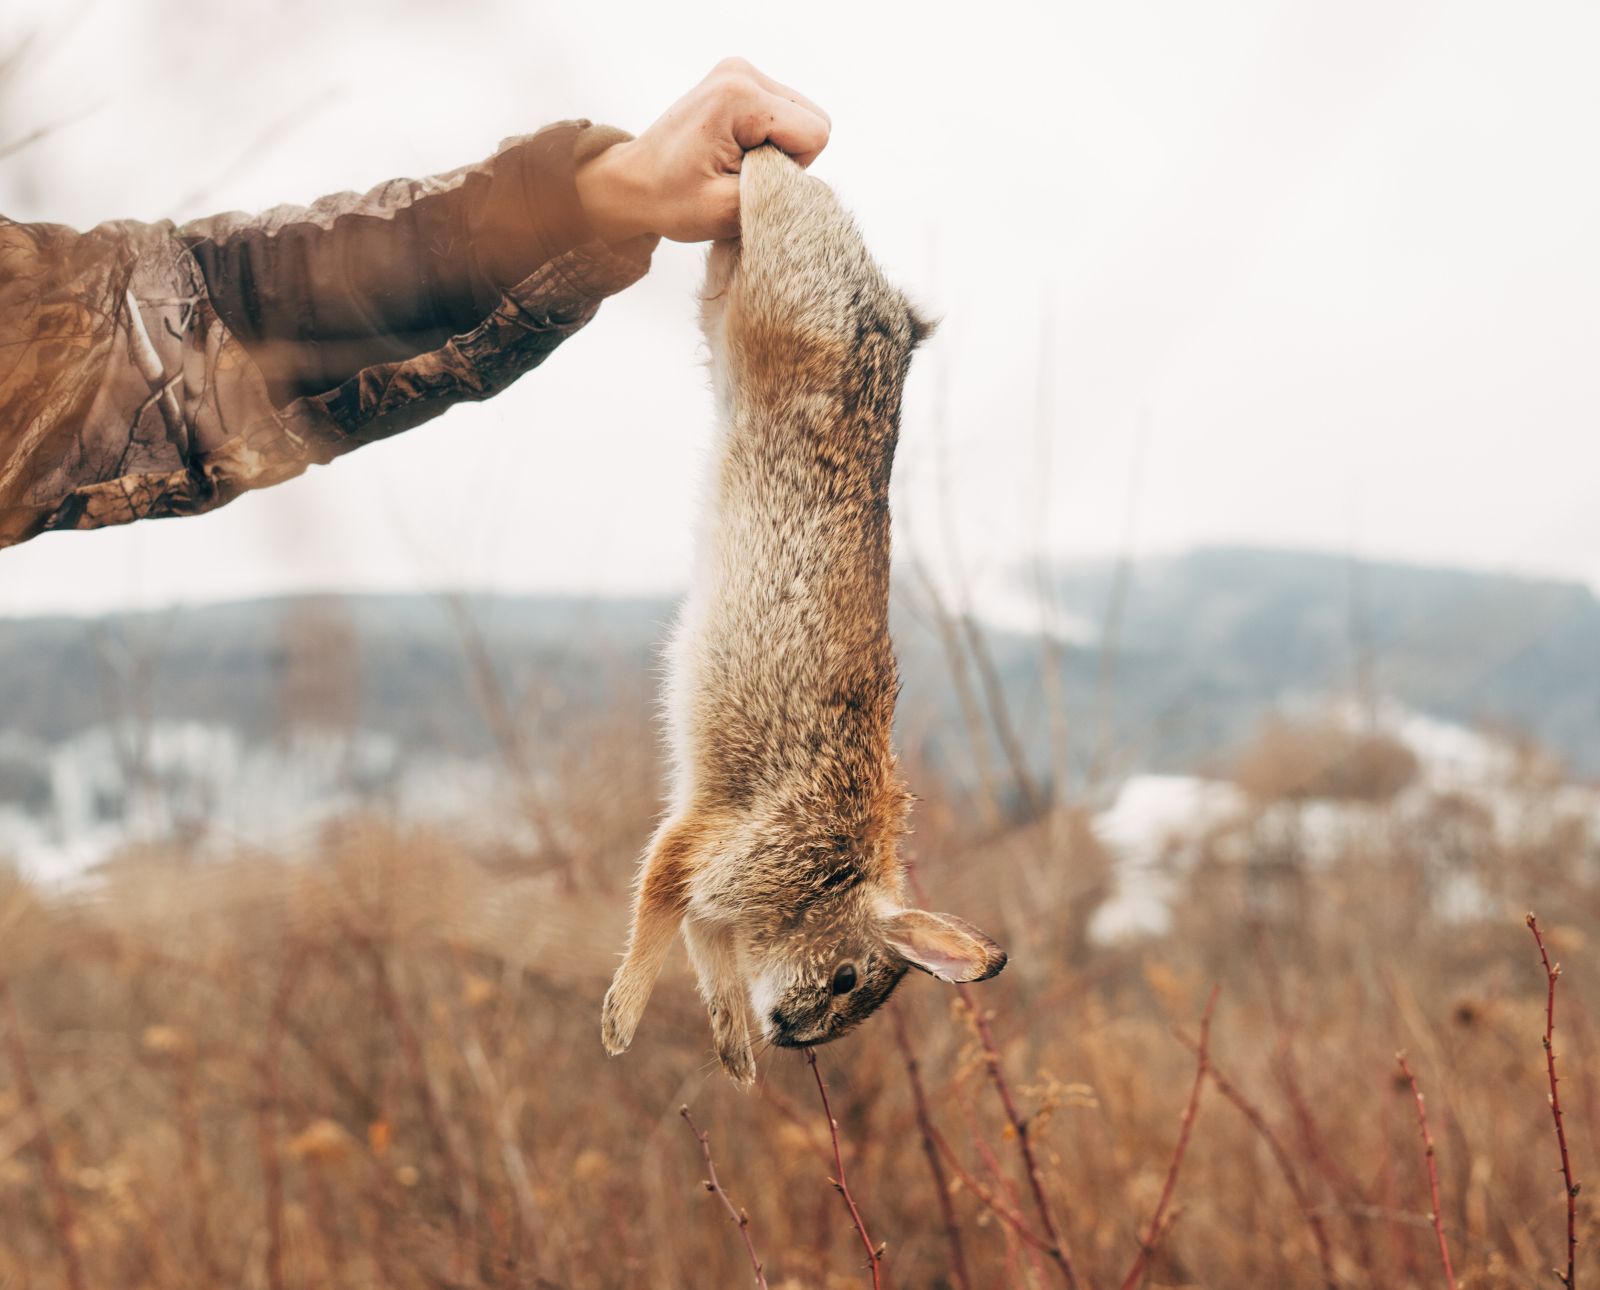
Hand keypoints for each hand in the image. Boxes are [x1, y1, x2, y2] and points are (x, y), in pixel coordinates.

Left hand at [575, 57, 830, 243]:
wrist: (630, 184)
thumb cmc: (669, 199)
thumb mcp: (728, 211)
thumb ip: (780, 196)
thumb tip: (813, 188)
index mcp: (741, 95)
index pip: (815, 133)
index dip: (792, 170)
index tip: (748, 179)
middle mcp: (742, 72)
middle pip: (813, 120)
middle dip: (787, 157)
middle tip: (741, 174)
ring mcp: (739, 72)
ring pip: (801, 118)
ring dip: (777, 150)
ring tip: (734, 164)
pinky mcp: (737, 81)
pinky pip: (783, 115)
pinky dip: (767, 141)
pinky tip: (734, 153)